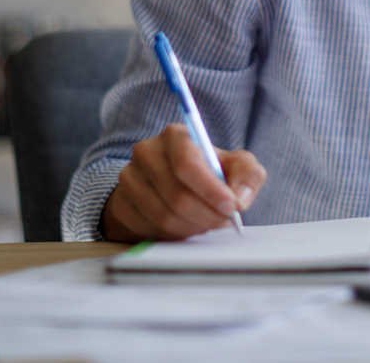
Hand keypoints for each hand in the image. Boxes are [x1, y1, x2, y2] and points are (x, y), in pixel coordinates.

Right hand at [101, 123, 266, 241]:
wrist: (176, 186)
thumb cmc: (211, 173)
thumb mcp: (237, 166)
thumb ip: (248, 175)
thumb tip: (239, 198)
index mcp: (175, 136)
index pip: (186, 164)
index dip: (210, 190)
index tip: (231, 207)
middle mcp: (146, 152)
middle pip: (176, 194)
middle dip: (206, 214)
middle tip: (223, 221)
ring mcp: (129, 178)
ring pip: (163, 216)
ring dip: (192, 226)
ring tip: (206, 222)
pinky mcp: (121, 204)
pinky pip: (149, 229)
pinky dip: (174, 234)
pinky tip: (185, 225)